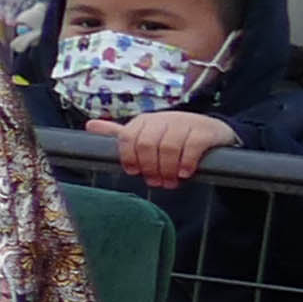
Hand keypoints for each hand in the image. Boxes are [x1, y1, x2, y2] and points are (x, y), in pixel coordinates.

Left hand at [121, 106, 236, 185]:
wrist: (213, 132)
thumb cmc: (173, 136)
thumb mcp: (146, 133)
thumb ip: (120, 133)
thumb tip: (89, 125)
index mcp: (145, 121)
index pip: (128, 137)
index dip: (129, 158)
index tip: (135, 173)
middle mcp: (163, 119)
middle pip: (147, 144)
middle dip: (149, 167)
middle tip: (156, 182)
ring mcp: (185, 123)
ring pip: (168, 147)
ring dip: (167, 169)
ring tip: (170, 182)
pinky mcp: (204, 131)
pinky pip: (191, 147)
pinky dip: (185, 163)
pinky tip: (185, 173)